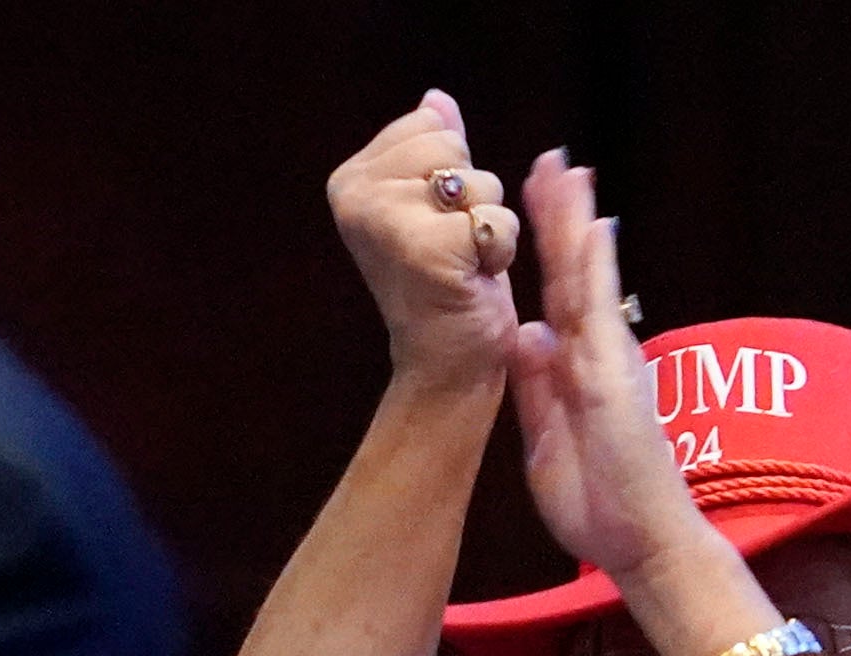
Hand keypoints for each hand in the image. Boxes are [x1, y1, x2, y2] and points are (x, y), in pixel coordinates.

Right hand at [331, 92, 524, 393]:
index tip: (433, 221)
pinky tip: (473, 279)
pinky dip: (499, 250)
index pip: (430, 124)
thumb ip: (432, 149)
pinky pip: (494, 218)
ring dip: (487, 224)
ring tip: (461, 263)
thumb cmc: (443, 282)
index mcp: (351, 180)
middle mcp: (357, 197)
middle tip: (450, 244)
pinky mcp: (426, 250)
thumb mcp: (436, 205)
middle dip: (471, 195)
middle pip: (453, 146)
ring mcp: (386, 222)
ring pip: (478, 182)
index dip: (451, 171)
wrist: (443, 361)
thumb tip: (436, 99)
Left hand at [501, 153, 720, 602]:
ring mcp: (610, 358)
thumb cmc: (599, 500)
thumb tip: (525, 335)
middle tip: (552, 161)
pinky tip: (593, 228)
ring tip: (568, 170)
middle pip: (577, 272)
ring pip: (590, 278)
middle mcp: (600, 352)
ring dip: (578, 224)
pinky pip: (602, 312)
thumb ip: (538, 386)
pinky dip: (597, 269)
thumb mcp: (549, 436)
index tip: (532, 204)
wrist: (640, 540)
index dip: (547, 249)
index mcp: (579, 368)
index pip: (560, 295)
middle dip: (562, 217)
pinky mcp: (613, 375)